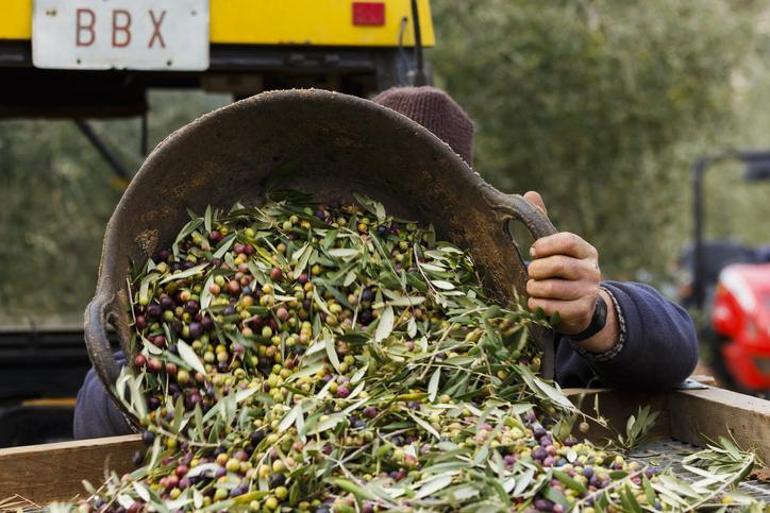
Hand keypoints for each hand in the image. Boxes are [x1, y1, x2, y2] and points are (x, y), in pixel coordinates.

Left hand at [523, 191, 617, 352]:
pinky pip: (551, 308)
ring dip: (534, 289)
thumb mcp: (556, 249)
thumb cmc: (562, 273)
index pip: (567, 240)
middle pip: (557, 265)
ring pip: (551, 288)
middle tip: (531, 273)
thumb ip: (543, 223)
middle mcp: (592, 271)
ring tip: (532, 288)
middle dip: (536, 269)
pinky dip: (537, 305)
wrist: (580, 309)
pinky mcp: (581, 312)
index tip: (533, 250)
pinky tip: (536, 303)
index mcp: (586, 251)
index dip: (545, 245)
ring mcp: (589, 293)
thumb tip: (530, 194)